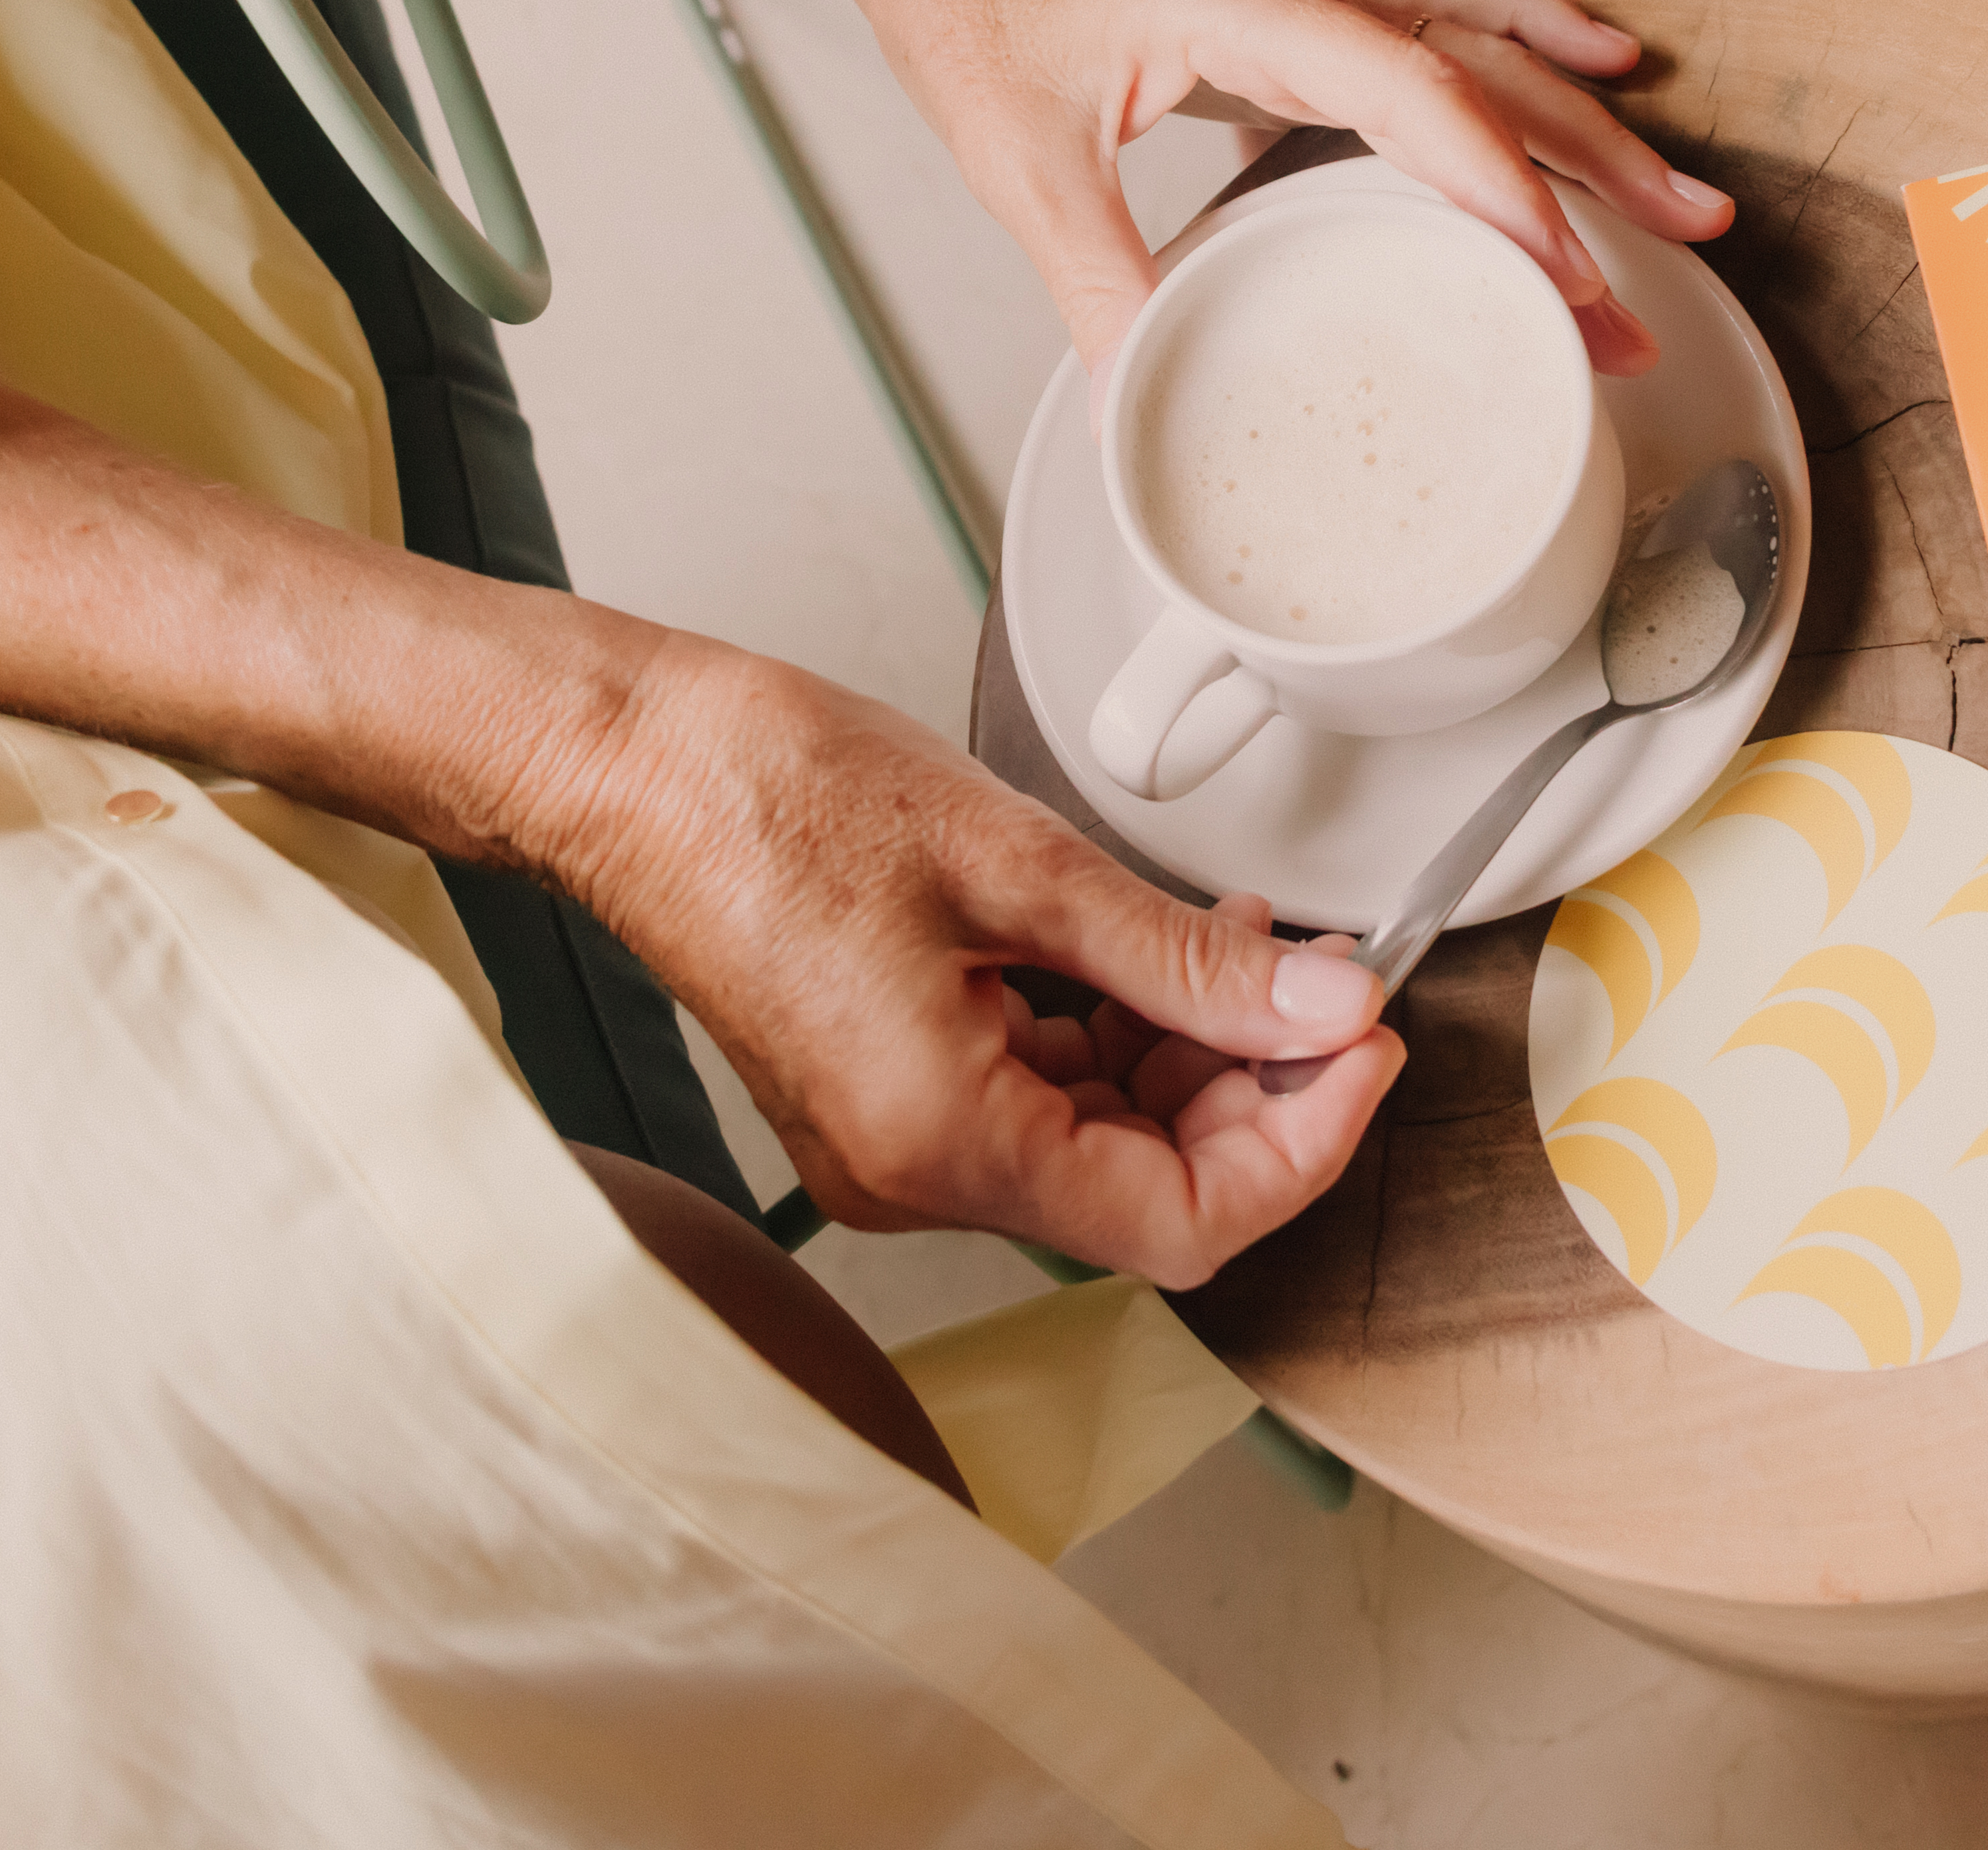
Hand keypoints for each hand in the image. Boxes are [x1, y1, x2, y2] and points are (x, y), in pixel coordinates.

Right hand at [561, 645, 1405, 1285]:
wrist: (623, 763)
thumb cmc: (768, 793)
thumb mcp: (1017, 861)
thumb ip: (1186, 957)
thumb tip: (1323, 1010)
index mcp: (940, 1141)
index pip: (1183, 1223)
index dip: (1303, 1144)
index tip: (1364, 1045)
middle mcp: (913, 1173)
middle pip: (1150, 1190)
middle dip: (1260, 1089)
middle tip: (1327, 980)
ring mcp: (894, 1141)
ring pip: (1104, 1143)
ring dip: (1196, 1054)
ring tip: (1249, 941)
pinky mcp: (887, 1093)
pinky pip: (1039, 1099)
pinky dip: (1119, 1037)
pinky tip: (1161, 952)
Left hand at [839, 0, 1731, 375]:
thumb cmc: (976, 9)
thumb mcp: (1025, 171)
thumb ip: (1098, 292)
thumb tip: (1146, 412)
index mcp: (1244, 11)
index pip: (1411, 90)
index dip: (1498, 182)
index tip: (1564, 267)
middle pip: (1481, 72)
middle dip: (1588, 167)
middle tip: (1680, 248)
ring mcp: (1312, 4)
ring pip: (1484, 48)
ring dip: (1583, 118)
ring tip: (1676, 197)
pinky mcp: (1306, 25)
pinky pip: (1447, 25)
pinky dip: (1526, 52)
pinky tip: (1590, 74)